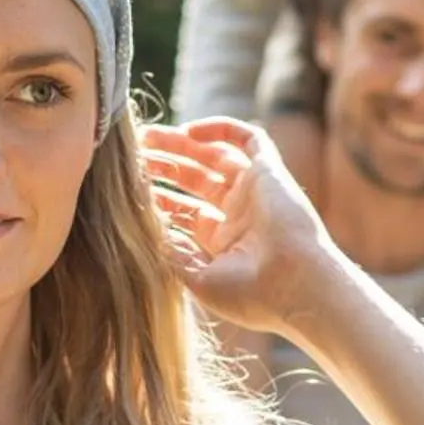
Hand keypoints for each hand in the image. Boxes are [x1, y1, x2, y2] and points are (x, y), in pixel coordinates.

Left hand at [141, 118, 338, 339]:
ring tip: (149, 137)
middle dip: (164, 166)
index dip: (156, 198)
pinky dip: (221, 129)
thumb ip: (171, 253)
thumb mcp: (198, 279)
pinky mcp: (271, 172)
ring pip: (215, 157)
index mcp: (221, 243)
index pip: (184, 211)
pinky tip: (189, 130)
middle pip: (194, 181)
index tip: (127, 188)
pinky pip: (249, 138)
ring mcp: (255, 192)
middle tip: (133, 155)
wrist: (297, 286)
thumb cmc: (251, 295)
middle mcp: (238, 214)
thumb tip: (143, 230)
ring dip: (182, 145)